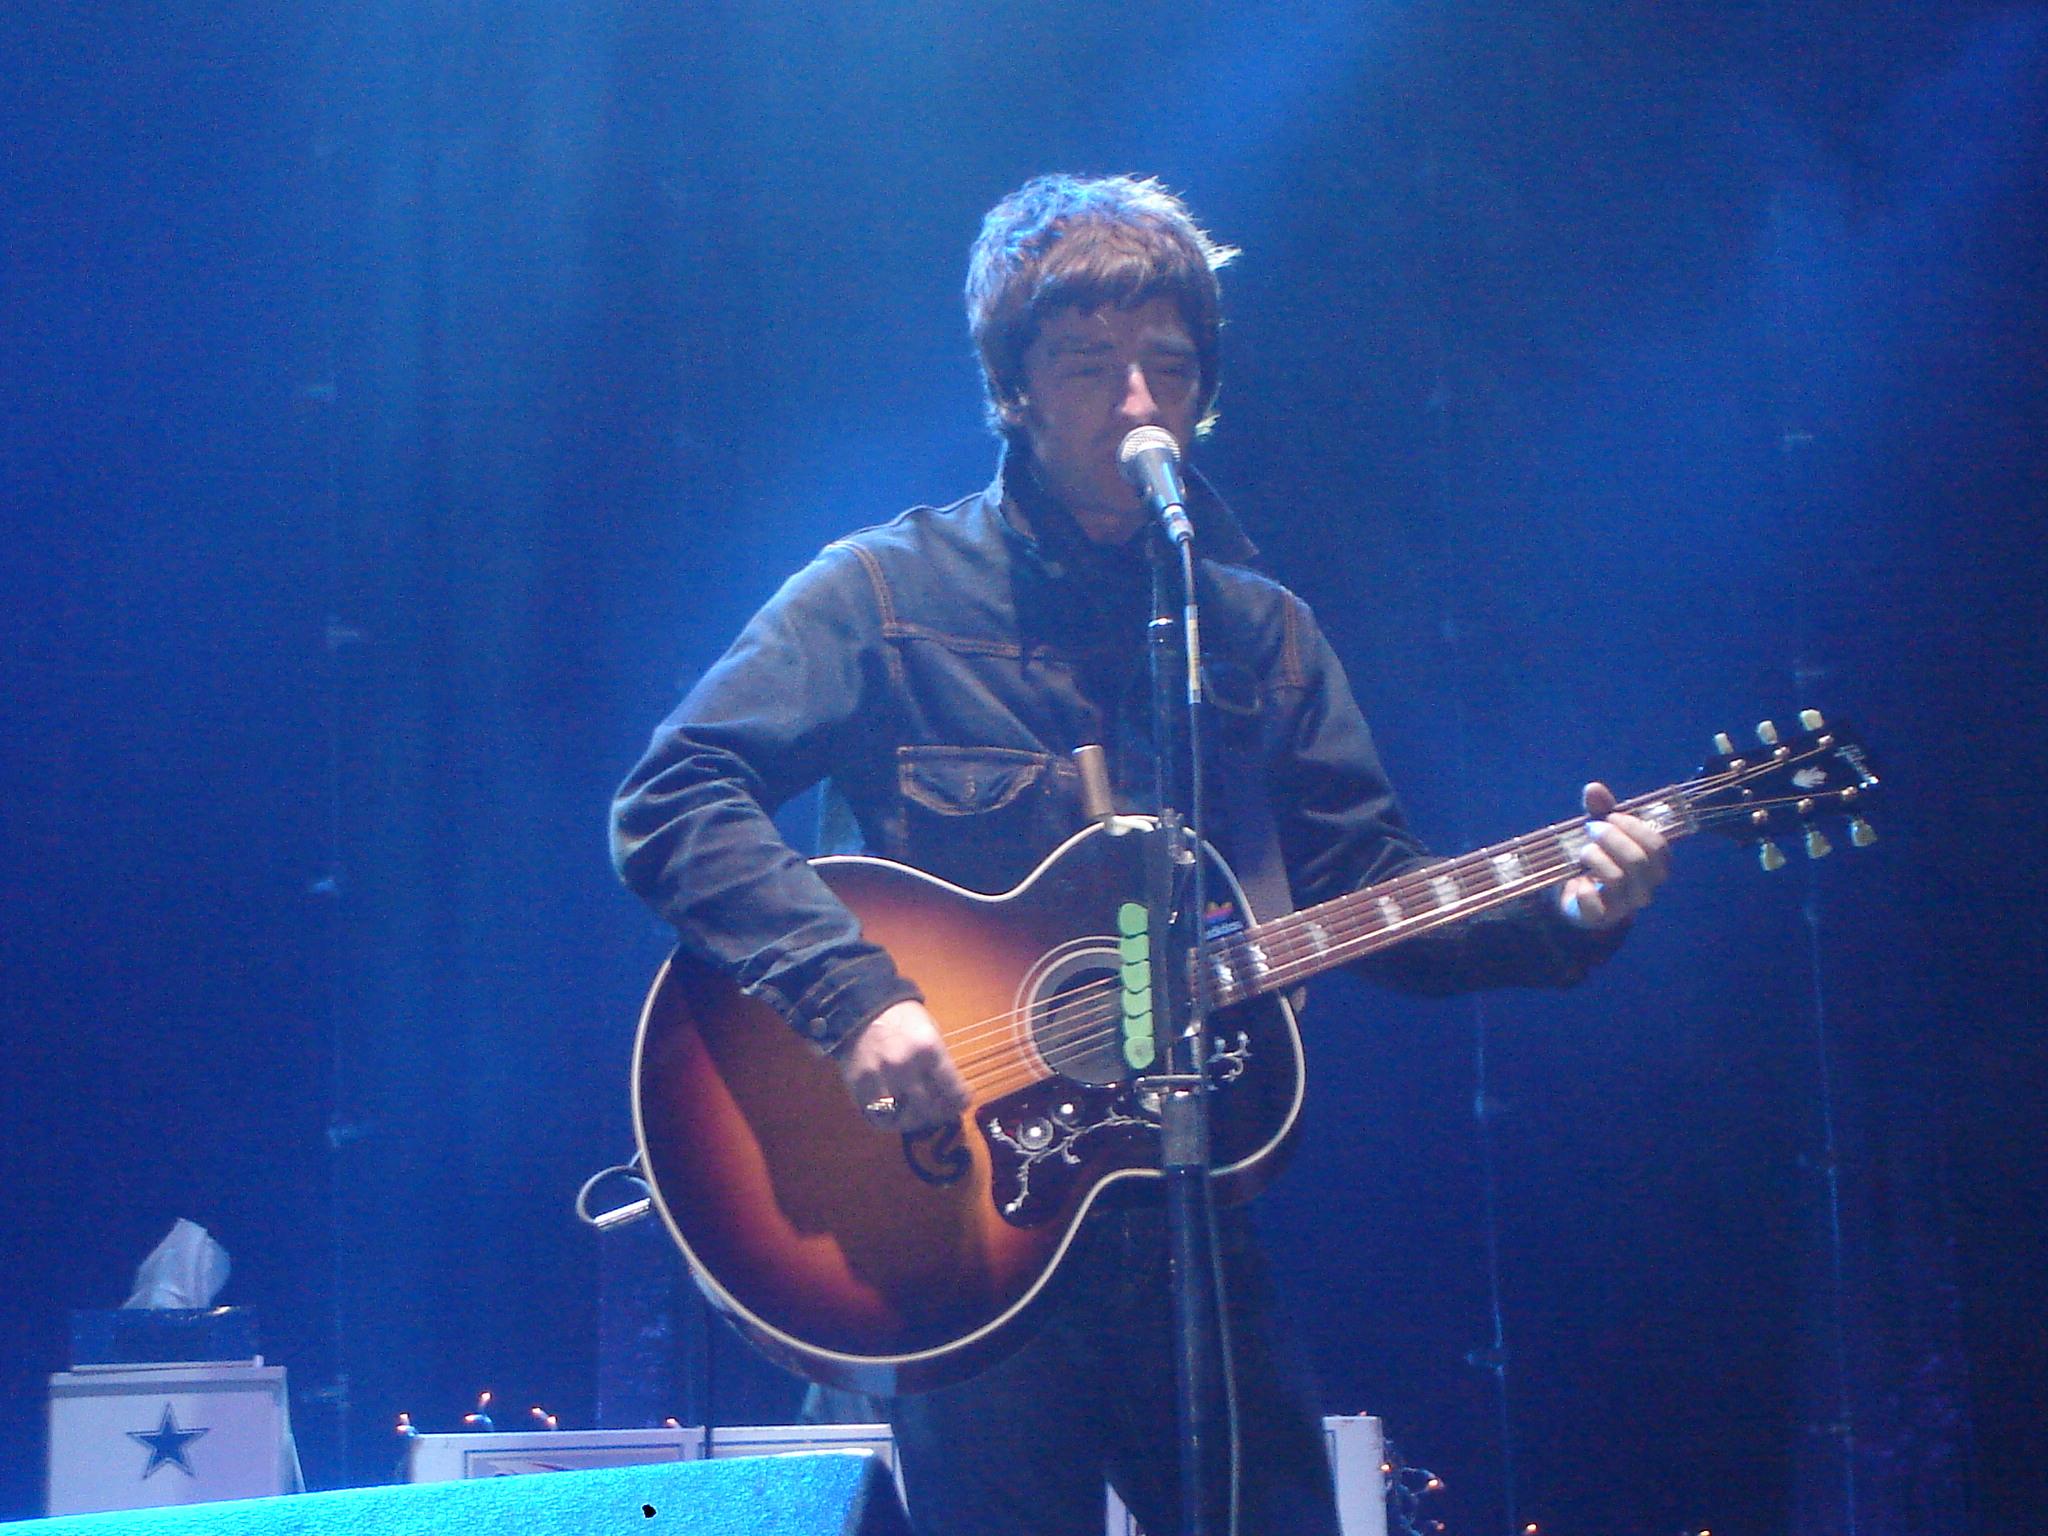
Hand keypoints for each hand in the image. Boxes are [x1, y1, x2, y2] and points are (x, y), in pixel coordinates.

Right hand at [837, 1000, 968, 1134]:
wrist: (861, 1005)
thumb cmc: (901, 1016)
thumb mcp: (930, 1030)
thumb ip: (938, 1061)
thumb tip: (949, 1090)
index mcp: (928, 1049)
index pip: (953, 1089)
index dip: (962, 1100)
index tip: (962, 1102)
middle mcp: (905, 1067)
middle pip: (929, 1108)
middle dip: (941, 1113)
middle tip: (943, 1112)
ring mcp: (880, 1079)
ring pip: (903, 1118)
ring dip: (916, 1121)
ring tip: (921, 1115)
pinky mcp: (859, 1087)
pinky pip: (878, 1117)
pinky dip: (890, 1121)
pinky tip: (897, 1114)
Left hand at [1558, 781, 1669, 930]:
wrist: (1576, 897)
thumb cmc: (1597, 858)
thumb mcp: (1599, 831)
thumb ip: (1600, 810)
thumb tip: (1593, 788)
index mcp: (1655, 864)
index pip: (1657, 845)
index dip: (1632, 827)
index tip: (1609, 817)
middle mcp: (1646, 886)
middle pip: (1638, 860)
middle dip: (1611, 838)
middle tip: (1590, 829)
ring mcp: (1626, 905)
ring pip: (1618, 879)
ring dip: (1595, 858)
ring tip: (1583, 852)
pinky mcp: (1602, 918)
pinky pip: (1596, 905)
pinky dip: (1585, 890)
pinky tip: (1579, 883)